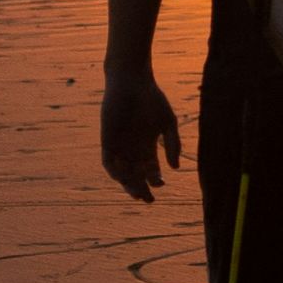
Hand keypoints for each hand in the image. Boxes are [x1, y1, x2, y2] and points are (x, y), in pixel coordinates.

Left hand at [100, 73, 181, 202]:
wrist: (131, 82)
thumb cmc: (152, 99)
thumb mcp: (168, 123)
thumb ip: (172, 144)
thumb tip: (176, 168)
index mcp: (148, 146)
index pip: (150, 170)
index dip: (155, 180)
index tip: (160, 184)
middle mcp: (132, 149)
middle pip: (136, 176)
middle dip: (142, 189)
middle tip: (148, 199)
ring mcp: (119, 146)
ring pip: (122, 173)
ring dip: (128, 184)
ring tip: (136, 192)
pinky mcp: (107, 141)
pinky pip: (109, 162)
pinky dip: (115, 171)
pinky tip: (124, 177)